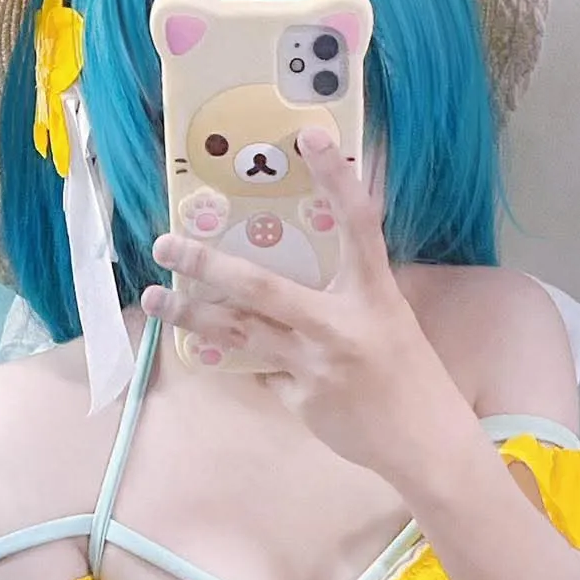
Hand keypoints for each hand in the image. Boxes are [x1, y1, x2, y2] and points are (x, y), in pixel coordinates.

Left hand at [141, 129, 467, 475]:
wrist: (425, 443)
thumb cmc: (409, 372)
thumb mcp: (388, 317)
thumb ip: (344, 292)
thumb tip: (290, 267)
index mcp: (375, 294)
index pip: (357, 225)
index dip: (336, 179)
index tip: (310, 136)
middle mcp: (341, 325)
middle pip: (263, 288)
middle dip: (208, 265)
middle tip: (166, 243)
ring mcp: (315, 365)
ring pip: (240, 332)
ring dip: (192, 314)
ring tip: (155, 297)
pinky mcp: (300, 398)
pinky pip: (261, 368)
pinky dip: (249, 358)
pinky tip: (233, 351)